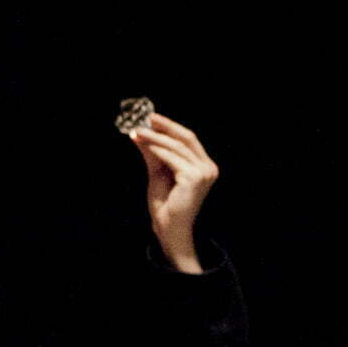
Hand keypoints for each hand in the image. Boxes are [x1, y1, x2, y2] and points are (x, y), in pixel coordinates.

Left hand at [128, 114, 219, 272]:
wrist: (169, 228)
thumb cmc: (165, 204)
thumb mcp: (159, 173)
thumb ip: (154, 153)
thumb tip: (141, 133)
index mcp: (205, 166)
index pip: (189, 140)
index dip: (171, 127)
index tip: (153, 118)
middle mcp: (209, 168)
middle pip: (187, 139)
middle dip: (166, 127)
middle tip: (147, 118)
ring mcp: (204, 173)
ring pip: (178, 147)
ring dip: (156, 138)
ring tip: (138, 132)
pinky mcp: (195, 178)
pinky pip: (173, 158)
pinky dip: (158, 150)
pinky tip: (145, 144)